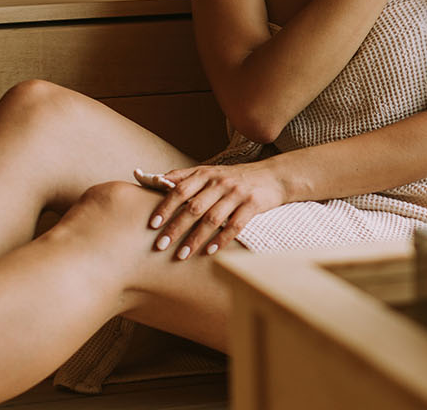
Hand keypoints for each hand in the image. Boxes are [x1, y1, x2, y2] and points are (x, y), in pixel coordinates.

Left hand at [145, 162, 285, 259]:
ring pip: (212, 219)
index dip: (165, 207)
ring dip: (195, 239)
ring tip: (181, 255)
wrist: (274, 176)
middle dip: (175, 228)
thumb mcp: (210, 171)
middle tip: (160, 246)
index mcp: (206, 174)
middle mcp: (220, 182)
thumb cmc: (236, 177)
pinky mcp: (253, 204)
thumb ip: (184, 177)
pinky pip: (235, 225)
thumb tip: (156, 181)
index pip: (180, 190)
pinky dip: (221, 239)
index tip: (153, 224)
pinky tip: (210, 252)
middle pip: (193, 207)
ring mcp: (237, 193)